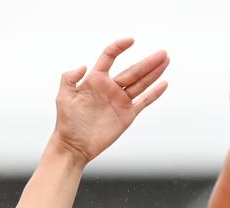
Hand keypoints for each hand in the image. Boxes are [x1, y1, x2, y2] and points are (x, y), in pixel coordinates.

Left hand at [53, 39, 169, 162]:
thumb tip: (83, 66)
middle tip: (162, 53)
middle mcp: (110, 88)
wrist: (75, 145)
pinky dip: (154, 94)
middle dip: (148, 62)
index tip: (131, 41)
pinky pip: (143, 101)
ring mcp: (120, 101)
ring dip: (154, 72)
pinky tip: (164, 84)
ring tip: (166, 61)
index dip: (119, 48)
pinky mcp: (127, 115)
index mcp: (95, 80)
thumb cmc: (67, 122)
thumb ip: (69, 78)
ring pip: (141, 83)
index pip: (109, 57)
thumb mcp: (63, 97)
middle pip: (133, 71)